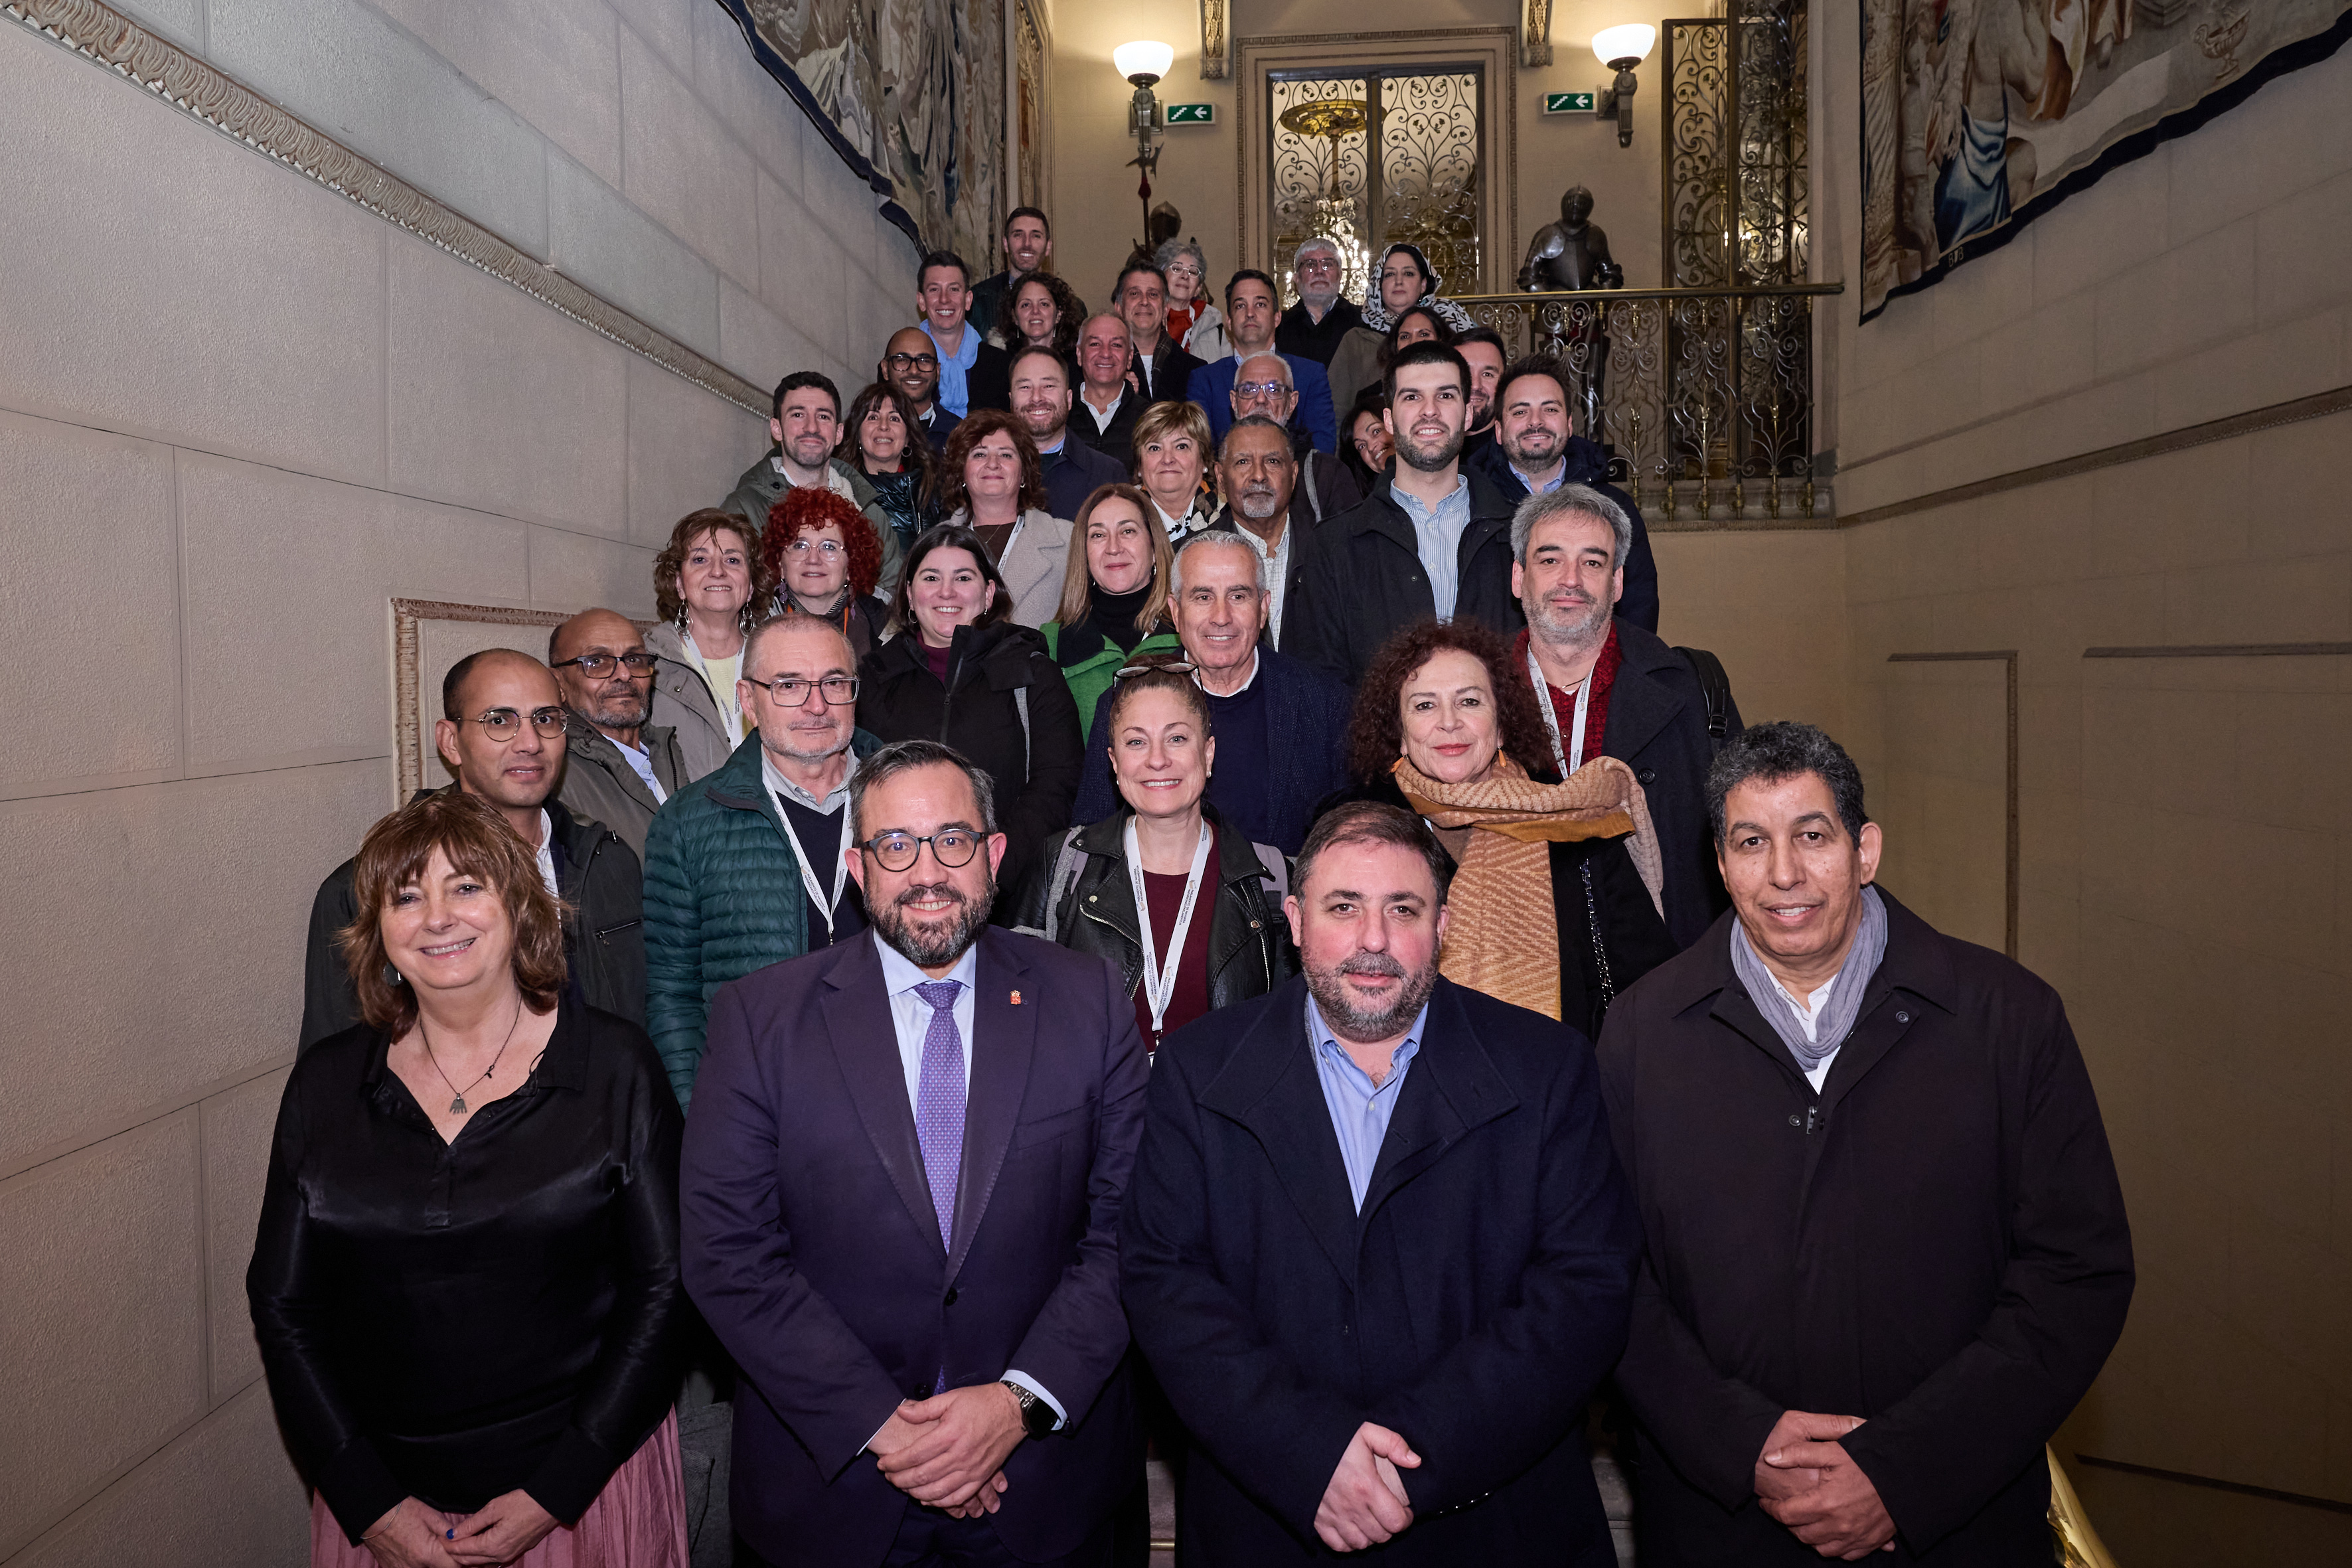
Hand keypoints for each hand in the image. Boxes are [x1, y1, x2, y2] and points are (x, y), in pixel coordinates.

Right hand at [356, 1499, 461, 1567]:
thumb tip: (463, 1540)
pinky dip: (419, 1565)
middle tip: (448, 1550)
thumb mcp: (432, 1516)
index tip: (463, 1552)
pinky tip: (419, 1552)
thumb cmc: (403, 1511)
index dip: (461, 1560)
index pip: (454, 1567)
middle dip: (447, 1562)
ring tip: (431, 1548)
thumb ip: (449, 1532)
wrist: (373, 1514)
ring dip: (433, 1563)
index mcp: (428, 1554)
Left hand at [444, 1489, 557, 1564]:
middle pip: (469, 1561)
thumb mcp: (494, 1508)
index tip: (439, 1538)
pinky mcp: (516, 1552)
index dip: (448, 1544)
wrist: (550, 1504)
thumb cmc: (524, 1502)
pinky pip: (492, 1561)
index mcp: (492, 1545)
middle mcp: (499, 1556)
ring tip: (458, 1544)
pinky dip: (481, 1557)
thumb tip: (452, 1533)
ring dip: (467, 1557)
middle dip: (455, 1553)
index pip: (463, 1550)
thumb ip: (472, 1523)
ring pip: (481, 1563)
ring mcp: (509, 1556)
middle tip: (445, 1542)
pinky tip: (477, 1547)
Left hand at [874, 1385, 1026, 1509]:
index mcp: (950, 1434)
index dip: (895, 1462)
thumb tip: (900, 1412)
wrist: (1014, 1410)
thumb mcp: (952, 1398)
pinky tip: (928, 1500)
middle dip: (900, 1480)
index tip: (882, 1464)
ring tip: (903, 1488)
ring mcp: (972, 1469)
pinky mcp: (982, 1476)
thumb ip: (925, 1408)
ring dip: (916, 1493)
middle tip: (888, 1478)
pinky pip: (959, 1497)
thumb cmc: (981, 1401)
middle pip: (923, 1476)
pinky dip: (941, 1502)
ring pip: (938, 1491)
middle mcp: (960, 1455)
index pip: (915, 1455)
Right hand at [1313, 1422, 1420, 1552]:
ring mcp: (1333, 1517)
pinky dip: (1349, 1543)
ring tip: (1372, 1521)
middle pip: (1381, 1536)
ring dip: (1371, 1536)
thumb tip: (1415, 1462)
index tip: (1405, 1510)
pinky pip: (1339, 1546)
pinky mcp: (1317, 1521)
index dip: (1405, 1519)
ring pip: (1362, 1543)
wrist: (1297, 1445)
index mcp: (1366, 1486)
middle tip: (1388, 1514)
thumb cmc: (1333, 1439)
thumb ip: (1393, 1443)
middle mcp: (1351, 1507)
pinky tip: (1353, 1529)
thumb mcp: (1365, 1431)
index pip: (1396, 1521)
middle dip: (1390, 1527)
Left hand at [1759, 1423, 1895, 1558]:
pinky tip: (1829, 1533)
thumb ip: (1797, 1453)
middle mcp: (1838, 1525)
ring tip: (1804, 1521)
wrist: (1905, 1476)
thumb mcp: (1832, 1449)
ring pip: (1821, 1547)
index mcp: (1825, 1503)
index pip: (1786, 1514)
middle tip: (1784, 1510)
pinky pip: (1844, 1554)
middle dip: (1788, 1523)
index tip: (1766, 1502)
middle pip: (1801, 1534)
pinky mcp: (1870, 1542)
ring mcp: (1855, 1537)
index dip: (1771, 1508)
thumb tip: (1769, 1458)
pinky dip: (1832, 1546)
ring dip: (1808, 1536)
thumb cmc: (1868, 1461)